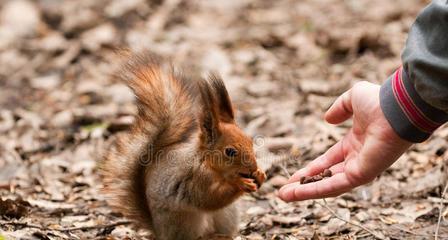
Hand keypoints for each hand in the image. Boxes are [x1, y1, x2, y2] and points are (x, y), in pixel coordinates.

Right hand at [279, 82, 411, 201]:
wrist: (395, 108)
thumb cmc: (378, 101)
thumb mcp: (353, 99)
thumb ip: (340, 108)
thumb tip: (328, 119)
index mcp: (355, 144)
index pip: (329, 161)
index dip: (311, 168)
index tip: (295, 175)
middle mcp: (356, 159)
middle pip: (325, 177)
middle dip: (304, 184)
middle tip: (285, 191)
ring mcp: (359, 169)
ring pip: (327, 185)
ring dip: (305, 192)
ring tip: (284, 196)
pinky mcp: (360, 175)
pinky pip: (333, 185)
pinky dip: (314, 190)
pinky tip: (297, 193)